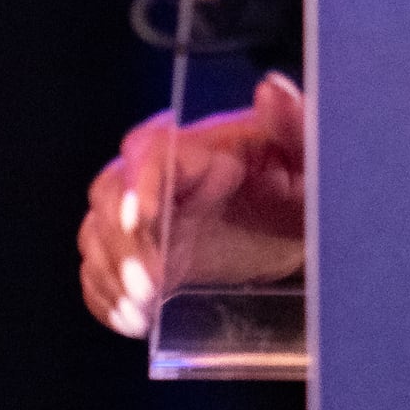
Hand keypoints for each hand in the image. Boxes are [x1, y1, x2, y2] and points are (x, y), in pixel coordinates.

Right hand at [76, 72, 309, 337]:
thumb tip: (272, 88)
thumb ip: (296, 123)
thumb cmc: (307, 182)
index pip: (149, 149)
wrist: (304, 228)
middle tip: (149, 285)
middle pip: (109, 193)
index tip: (145, 219)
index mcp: (202, 145)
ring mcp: (151, 218)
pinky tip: (132, 320)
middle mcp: (165, 176)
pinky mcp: (149, 254)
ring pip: (98, 232)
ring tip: (142, 312)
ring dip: (109, 273)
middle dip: (120, 242)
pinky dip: (105, 295)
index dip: (139, 181)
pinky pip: (102, 269)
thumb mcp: (310, 157)